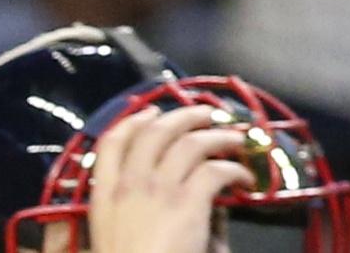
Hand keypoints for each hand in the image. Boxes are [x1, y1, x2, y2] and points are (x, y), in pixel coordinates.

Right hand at [86, 105, 257, 252]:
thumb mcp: (127, 238)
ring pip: (189, 143)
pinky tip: (245, 179)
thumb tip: (204, 202)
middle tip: (204, 112)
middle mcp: (128, 183)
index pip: (111, 142)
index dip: (132, 121)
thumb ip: (157, 214)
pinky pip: (215, 170)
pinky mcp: (188, 203)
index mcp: (103, 193)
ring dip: (216, 135)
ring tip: (235, 136)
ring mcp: (157, 190)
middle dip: (182, 117)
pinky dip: (234, 168)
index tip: (150, 113)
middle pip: (154, 133)